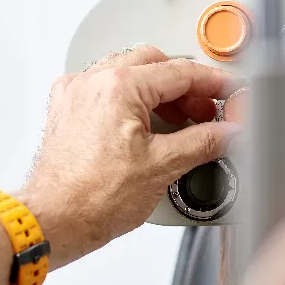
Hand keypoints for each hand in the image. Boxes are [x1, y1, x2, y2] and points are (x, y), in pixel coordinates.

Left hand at [21, 45, 240, 263]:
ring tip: (178, 120)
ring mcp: (75, 94)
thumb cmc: (92, 198)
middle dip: (185, 86)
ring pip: (127, 72)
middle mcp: (92, 81)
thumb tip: (229, 132)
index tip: (230, 91)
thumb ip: (204, 142)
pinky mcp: (66, 110)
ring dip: (157, 91)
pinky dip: (129, 99)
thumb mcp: (162, 167)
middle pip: (153, 64)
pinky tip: (142, 124)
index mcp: (118, 86)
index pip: (180, 71)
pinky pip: (104, 89)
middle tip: (206, 110)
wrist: (54, 220)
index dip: (213, 82)